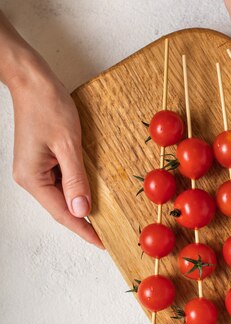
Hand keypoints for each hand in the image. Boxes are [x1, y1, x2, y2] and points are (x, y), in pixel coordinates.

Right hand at [10, 56, 103, 247]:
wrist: (32, 81)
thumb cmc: (47, 106)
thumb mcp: (68, 143)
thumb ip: (76, 179)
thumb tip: (82, 210)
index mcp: (33, 178)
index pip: (62, 213)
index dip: (83, 229)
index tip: (102, 242)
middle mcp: (30, 178)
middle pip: (60, 207)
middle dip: (83, 220)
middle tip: (108, 232)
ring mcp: (33, 170)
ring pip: (61, 196)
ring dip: (81, 205)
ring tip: (104, 217)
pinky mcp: (40, 161)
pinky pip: (60, 182)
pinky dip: (76, 188)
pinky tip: (91, 192)